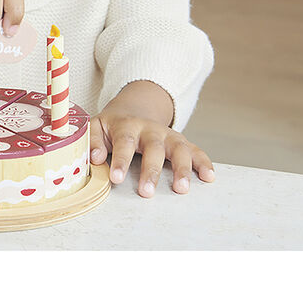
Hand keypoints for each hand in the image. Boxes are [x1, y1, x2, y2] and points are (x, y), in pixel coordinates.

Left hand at [90, 82, 214, 196]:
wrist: (133, 110)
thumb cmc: (112, 126)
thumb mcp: (96, 127)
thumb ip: (92, 141)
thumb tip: (96, 158)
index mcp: (126, 125)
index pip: (124, 142)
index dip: (121, 160)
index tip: (116, 178)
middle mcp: (150, 129)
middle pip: (153, 147)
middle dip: (151, 170)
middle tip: (146, 192)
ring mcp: (167, 135)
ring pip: (178, 148)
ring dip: (182, 168)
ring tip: (182, 189)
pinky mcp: (181, 142)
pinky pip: (195, 150)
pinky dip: (204, 162)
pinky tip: (209, 177)